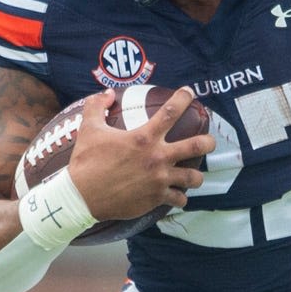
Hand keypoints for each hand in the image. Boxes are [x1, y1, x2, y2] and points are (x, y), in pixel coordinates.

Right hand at [65, 88, 204, 222]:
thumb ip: (96, 106)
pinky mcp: (156, 199)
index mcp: (143, 137)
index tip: (190, 93)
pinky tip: (177, 196)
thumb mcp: (88, 129)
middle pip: (196, 146)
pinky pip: (179, 199)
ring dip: (196, 176)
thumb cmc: (86, 162)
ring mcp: (159, 180)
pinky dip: (180, 197)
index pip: (171, 112)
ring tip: (193, 175)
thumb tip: (107, 93)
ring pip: (193, 177)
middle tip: (209, 142)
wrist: (81, 197)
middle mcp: (157, 158)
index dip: (183, 98)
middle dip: (208, 142)